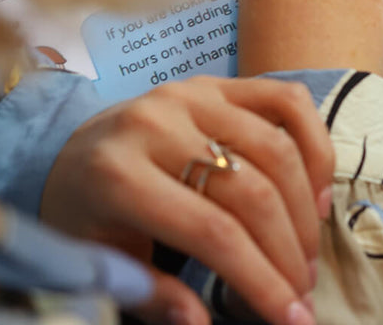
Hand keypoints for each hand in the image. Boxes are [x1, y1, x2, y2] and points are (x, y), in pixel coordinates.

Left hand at [40, 77, 333, 324]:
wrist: (66, 153)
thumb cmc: (85, 217)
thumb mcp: (102, 263)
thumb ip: (151, 294)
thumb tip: (201, 321)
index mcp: (119, 176)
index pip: (212, 232)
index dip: (261, 280)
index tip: (294, 320)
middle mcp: (157, 124)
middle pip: (252, 193)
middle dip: (288, 254)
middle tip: (303, 294)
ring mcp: (191, 94)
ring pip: (277, 151)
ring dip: (305, 212)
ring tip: (307, 256)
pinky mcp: (216, 82)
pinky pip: (286, 102)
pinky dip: (314, 147)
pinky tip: (316, 195)